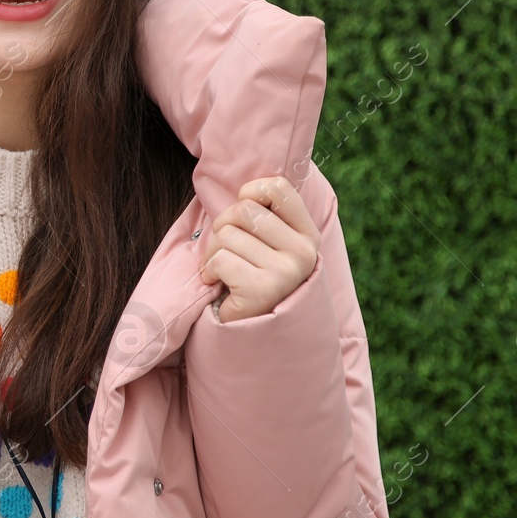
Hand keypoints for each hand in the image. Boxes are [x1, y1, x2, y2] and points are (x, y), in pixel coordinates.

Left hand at [197, 175, 320, 322]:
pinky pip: (220, 259)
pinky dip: (209, 271)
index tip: (244, 218)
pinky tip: (218, 284)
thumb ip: (264, 215)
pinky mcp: (263, 290)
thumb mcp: (267, 243)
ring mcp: (287, 272)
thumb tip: (245, 186)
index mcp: (307, 234)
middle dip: (222, 227)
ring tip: (223, 271)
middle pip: (244, 210)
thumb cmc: (251, 276)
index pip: (277, 187)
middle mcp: (304, 252)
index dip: (250, 193)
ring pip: (228, 235)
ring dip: (212, 253)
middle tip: (226, 251)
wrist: (251, 331)